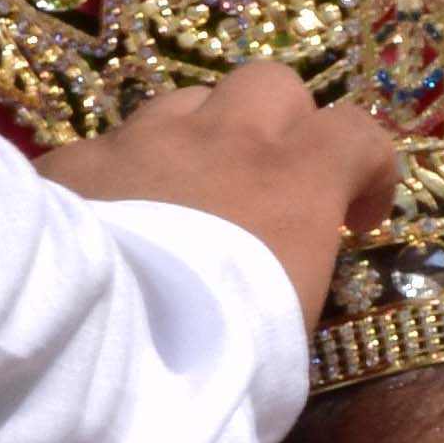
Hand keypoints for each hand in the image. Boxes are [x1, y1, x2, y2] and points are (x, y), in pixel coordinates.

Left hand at [40, 62, 401, 330]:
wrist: (101, 348)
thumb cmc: (222, 356)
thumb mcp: (289, 342)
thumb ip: (294, 289)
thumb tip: (281, 302)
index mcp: (294, 180)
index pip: (356, 132)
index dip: (368, 166)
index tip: (358, 217)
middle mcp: (222, 139)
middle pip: (269, 86)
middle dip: (278, 124)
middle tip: (268, 184)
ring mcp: (142, 140)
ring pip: (183, 104)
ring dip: (195, 142)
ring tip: (179, 201)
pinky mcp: (75, 161)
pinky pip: (104, 152)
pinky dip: (114, 181)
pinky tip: (102, 227)